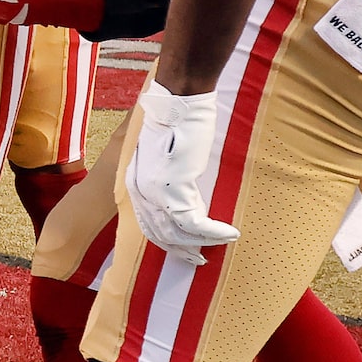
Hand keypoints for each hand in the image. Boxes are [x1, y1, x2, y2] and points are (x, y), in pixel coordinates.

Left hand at [126, 80, 240, 261]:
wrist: (178, 102)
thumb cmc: (175, 122)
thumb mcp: (161, 155)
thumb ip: (164, 176)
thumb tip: (179, 192)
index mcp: (133, 183)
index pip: (146, 223)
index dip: (164, 240)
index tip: (181, 249)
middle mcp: (140, 191)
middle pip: (159, 233)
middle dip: (181, 249)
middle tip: (199, 259)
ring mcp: (157, 191)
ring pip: (178, 231)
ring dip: (202, 242)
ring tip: (220, 244)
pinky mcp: (176, 187)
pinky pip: (195, 222)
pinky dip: (213, 231)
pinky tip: (228, 233)